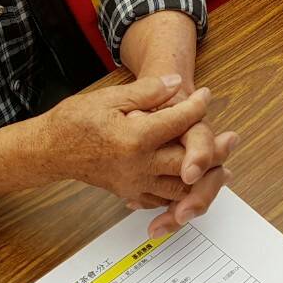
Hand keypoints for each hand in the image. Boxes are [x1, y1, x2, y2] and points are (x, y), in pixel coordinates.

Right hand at [39, 75, 234, 235]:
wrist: (50, 150)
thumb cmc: (76, 121)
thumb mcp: (109, 98)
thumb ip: (146, 92)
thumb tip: (176, 84)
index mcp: (134, 138)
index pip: (177, 121)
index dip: (196, 105)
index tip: (206, 95)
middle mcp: (137, 165)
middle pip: (188, 162)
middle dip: (214, 150)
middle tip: (232, 138)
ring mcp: (134, 183)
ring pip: (180, 187)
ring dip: (204, 179)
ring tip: (224, 167)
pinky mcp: (130, 192)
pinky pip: (162, 199)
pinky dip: (180, 194)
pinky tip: (192, 184)